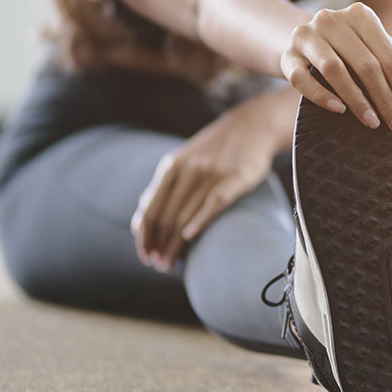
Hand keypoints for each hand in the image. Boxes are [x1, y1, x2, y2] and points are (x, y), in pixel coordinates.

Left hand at [129, 89, 297, 271]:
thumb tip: (138, 223)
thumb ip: (161, 189)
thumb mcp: (183, 160)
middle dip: (159, 245)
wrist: (253, 125)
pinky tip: (190, 237)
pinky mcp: (236, 178)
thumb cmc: (216, 149)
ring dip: (175, 244)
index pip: (151, 208)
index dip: (145, 236)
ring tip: (171, 263)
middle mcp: (189, 169)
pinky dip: (200, 220)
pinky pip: (214, 202)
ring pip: (186, 214)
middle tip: (159, 265)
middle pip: (166, 216)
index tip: (145, 255)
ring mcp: (212, 174)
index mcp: (172, 166)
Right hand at [279, 2, 391, 134]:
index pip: (390, 57)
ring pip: (335, 70)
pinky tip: (339, 111)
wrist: (301, 41)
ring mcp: (306, 36)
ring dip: (357, 100)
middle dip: (386, 100)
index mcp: (361, 15)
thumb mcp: (380, 49)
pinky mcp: (287, 55)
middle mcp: (332, 19)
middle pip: (366, 65)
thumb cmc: (349, 48)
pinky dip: (322, 96)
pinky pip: (302, 79)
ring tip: (373, 123)